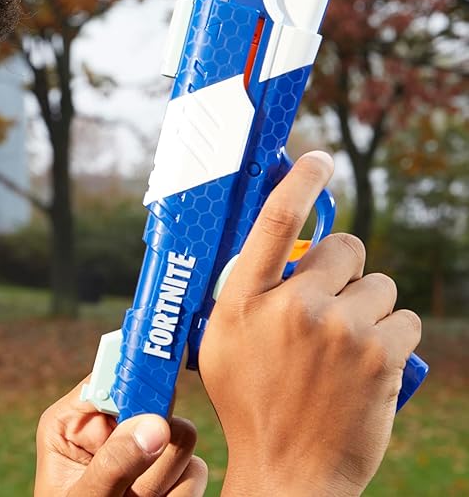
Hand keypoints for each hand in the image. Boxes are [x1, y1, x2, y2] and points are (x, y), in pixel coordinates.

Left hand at [35, 378, 207, 496]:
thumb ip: (114, 463)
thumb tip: (157, 423)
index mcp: (76, 420)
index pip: (114, 376)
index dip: (140, 377)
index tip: (159, 396)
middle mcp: (113, 426)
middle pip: (159, 403)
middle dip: (152, 451)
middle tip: (135, 490)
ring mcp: (144, 449)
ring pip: (184, 439)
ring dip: (164, 482)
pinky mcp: (169, 473)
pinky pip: (196, 472)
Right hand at [199, 151, 421, 496]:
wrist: (291, 470)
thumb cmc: (251, 402)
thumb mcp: (221, 341)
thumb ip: (244, 291)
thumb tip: (275, 250)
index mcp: (246, 301)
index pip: (274, 221)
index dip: (300, 181)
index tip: (320, 159)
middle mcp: (293, 307)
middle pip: (345, 246)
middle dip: (343, 268)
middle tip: (329, 301)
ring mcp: (341, 331)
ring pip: (380, 285)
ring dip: (368, 306)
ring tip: (345, 343)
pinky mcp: (383, 356)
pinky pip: (404, 318)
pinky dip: (392, 336)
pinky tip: (368, 362)